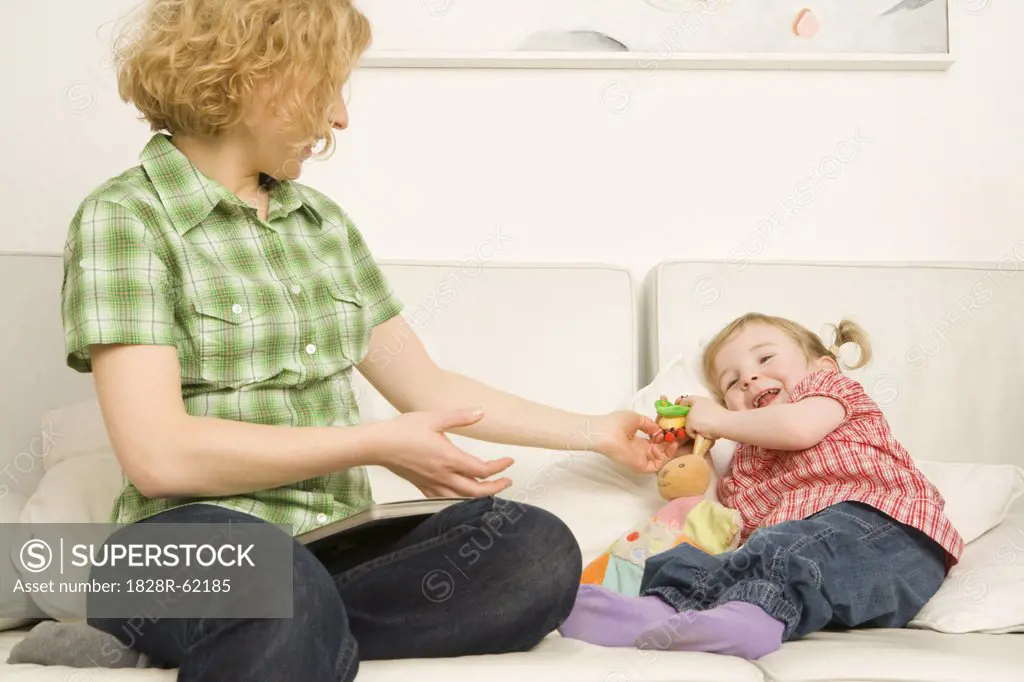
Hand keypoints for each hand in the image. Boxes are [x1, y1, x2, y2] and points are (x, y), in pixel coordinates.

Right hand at [375, 407, 513, 497]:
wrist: (378, 445)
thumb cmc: (403, 430)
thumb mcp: (434, 418)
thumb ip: (460, 417)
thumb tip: (481, 412)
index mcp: (449, 459)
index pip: (483, 470)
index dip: (500, 467)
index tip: (509, 461)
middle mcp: (443, 475)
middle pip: (476, 491)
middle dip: (495, 488)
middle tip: (507, 481)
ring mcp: (432, 484)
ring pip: (461, 499)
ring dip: (479, 495)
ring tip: (489, 488)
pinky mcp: (422, 486)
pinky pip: (444, 499)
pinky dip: (458, 499)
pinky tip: (460, 494)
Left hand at [590, 410, 667, 473]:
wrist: (605, 432)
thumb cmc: (616, 423)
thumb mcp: (636, 419)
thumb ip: (649, 425)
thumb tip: (659, 431)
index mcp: (637, 440)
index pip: (656, 442)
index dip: (666, 437)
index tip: (672, 431)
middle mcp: (640, 450)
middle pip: (661, 451)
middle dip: (671, 444)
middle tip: (677, 438)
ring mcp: (640, 459)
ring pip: (661, 460)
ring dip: (669, 451)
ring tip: (671, 442)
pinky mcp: (640, 466)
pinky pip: (656, 466)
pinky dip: (662, 458)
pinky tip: (658, 447)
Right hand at [676, 395, 729, 440]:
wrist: (724, 425)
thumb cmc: (704, 421)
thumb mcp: (689, 423)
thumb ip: (687, 426)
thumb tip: (691, 431)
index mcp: (695, 399)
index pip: (683, 401)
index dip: (678, 407)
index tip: (675, 415)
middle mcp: (703, 402)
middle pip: (691, 409)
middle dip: (688, 418)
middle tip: (685, 427)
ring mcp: (711, 409)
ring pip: (700, 416)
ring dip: (697, 424)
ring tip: (695, 433)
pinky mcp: (718, 416)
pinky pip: (707, 422)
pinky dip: (705, 427)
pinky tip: (704, 434)